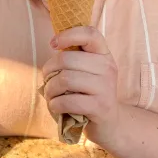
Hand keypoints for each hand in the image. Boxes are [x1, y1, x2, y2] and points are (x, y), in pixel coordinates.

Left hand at [42, 26, 121, 146]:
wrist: (110, 123)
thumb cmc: (89, 93)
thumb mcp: (87, 70)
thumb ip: (74, 56)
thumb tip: (53, 43)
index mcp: (103, 54)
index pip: (89, 33)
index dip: (67, 35)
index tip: (53, 45)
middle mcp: (107, 67)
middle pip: (66, 59)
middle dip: (48, 71)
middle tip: (47, 81)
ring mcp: (106, 88)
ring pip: (65, 79)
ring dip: (50, 89)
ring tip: (51, 95)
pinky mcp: (100, 107)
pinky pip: (68, 101)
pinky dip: (55, 104)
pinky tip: (56, 106)